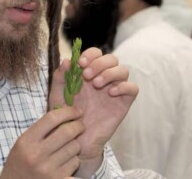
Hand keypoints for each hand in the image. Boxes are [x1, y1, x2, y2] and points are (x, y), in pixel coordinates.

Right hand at [0, 106, 84, 178]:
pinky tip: (67, 161)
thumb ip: (41, 129)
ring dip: (75, 145)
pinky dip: (74, 161)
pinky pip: (75, 164)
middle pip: (67, 132)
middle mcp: (37, 155)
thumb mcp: (23, 142)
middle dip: (78, 126)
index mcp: (27, 141)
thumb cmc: (20, 161)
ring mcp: (48, 170)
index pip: (52, 118)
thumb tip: (64, 114)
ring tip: (68, 147)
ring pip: (74, 149)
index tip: (77, 111)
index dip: (68, 112)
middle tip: (80, 125)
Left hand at [49, 47, 138, 176]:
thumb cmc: (66, 114)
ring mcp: (114, 90)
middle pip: (111, 58)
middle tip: (87, 75)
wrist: (74, 138)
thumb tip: (67, 60)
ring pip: (123, 70)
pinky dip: (124, 86)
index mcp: (88, 72)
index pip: (96, 53)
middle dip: (99, 63)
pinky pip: (133, 88)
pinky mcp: (123, 103)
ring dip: (110, 73)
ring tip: (97, 84)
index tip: (81, 63)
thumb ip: (60, 77)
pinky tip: (111, 93)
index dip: (90, 54)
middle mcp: (103, 78)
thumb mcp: (58, 94)